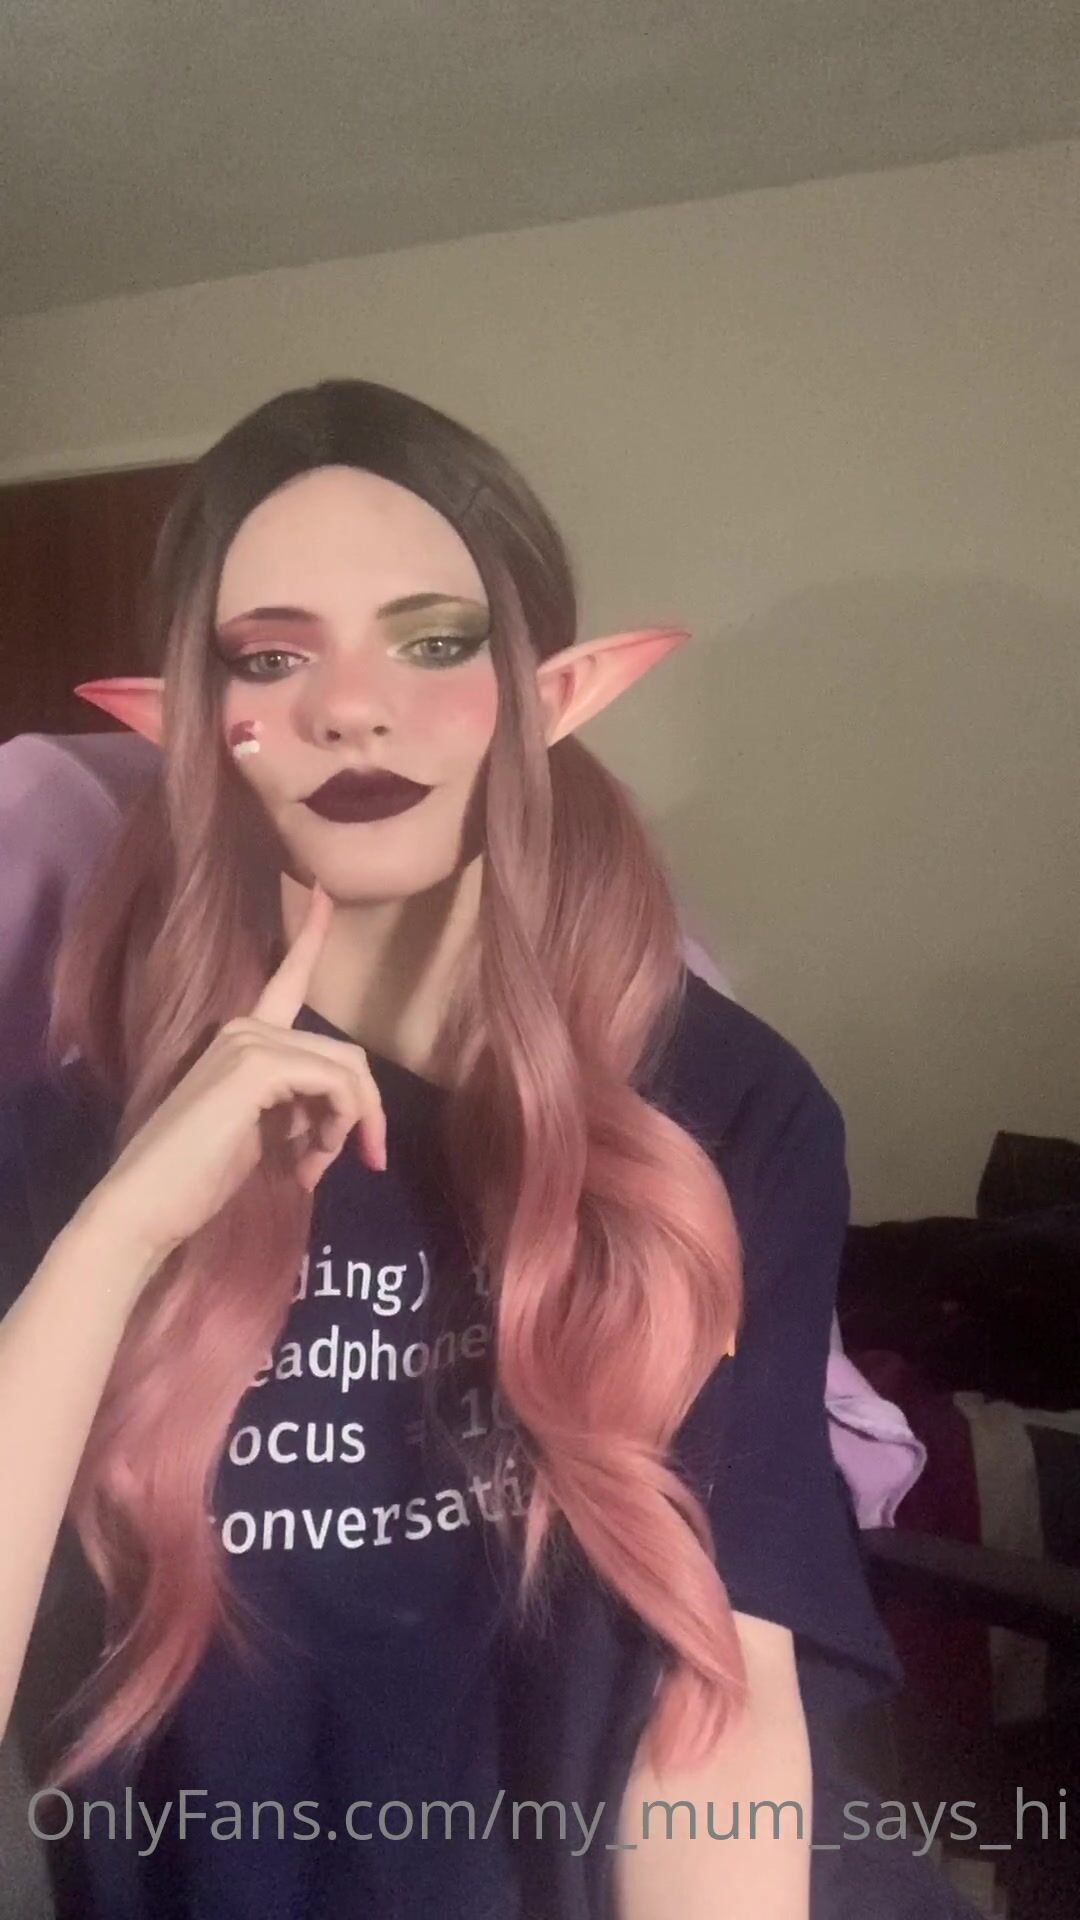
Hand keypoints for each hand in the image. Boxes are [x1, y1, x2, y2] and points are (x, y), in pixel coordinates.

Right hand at [84, 882, 385, 1270]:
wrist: (145, 1204)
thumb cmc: (196, 1178)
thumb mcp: (264, 1133)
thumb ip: (299, 1108)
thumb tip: (338, 1114)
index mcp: (244, 1038)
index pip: (286, 979)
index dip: (309, 936)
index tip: (320, 889)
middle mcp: (247, 1027)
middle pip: (345, 1053)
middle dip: (364, 1111)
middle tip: (359, 1160)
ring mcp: (250, 1041)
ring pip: (347, 1069)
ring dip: (352, 1125)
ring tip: (317, 1169)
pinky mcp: (256, 1065)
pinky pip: (336, 1084)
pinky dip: (340, 1126)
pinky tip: (309, 1165)